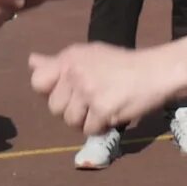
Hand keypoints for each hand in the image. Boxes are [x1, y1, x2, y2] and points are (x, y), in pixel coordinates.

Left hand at [30, 42, 167, 133]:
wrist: (155, 72)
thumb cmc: (122, 64)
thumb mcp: (88, 55)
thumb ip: (58, 62)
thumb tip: (31, 61)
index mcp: (69, 58)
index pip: (38, 82)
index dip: (50, 92)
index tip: (68, 92)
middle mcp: (75, 73)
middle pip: (54, 108)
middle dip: (71, 110)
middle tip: (91, 101)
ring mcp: (88, 91)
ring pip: (71, 122)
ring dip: (86, 121)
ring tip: (103, 107)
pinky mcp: (102, 109)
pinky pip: (89, 130)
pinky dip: (101, 128)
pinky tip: (113, 113)